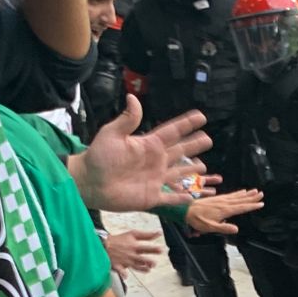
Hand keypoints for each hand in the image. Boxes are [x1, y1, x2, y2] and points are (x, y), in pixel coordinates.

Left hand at [71, 100, 212, 211]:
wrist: (89, 182)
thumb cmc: (98, 157)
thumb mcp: (112, 134)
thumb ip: (127, 119)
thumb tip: (133, 98)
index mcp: (148, 145)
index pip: (172, 132)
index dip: (186, 124)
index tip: (201, 116)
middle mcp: (155, 161)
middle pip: (180, 151)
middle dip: (194, 145)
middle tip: (208, 139)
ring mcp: (154, 180)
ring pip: (179, 174)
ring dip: (191, 170)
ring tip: (204, 167)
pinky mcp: (151, 197)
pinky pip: (171, 198)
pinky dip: (182, 198)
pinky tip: (192, 196)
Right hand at [105, 227, 163, 275]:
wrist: (104, 244)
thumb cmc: (119, 239)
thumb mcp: (133, 234)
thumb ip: (147, 235)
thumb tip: (159, 233)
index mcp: (134, 246)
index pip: (146, 248)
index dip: (154, 249)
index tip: (161, 250)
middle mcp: (131, 254)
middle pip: (141, 258)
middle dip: (148, 261)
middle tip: (154, 263)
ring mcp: (125, 261)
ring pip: (134, 266)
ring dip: (141, 268)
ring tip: (148, 269)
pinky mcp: (118, 266)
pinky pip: (119, 270)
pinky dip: (122, 273)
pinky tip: (126, 276)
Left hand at [186, 190, 263, 235]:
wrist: (186, 210)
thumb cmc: (197, 220)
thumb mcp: (210, 227)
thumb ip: (224, 228)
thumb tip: (236, 229)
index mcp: (224, 210)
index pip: (241, 207)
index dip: (252, 206)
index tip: (260, 203)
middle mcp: (224, 203)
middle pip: (241, 200)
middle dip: (252, 197)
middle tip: (261, 194)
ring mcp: (220, 200)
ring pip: (237, 196)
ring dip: (246, 194)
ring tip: (254, 191)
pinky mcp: (217, 198)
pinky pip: (230, 195)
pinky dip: (237, 193)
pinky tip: (240, 192)